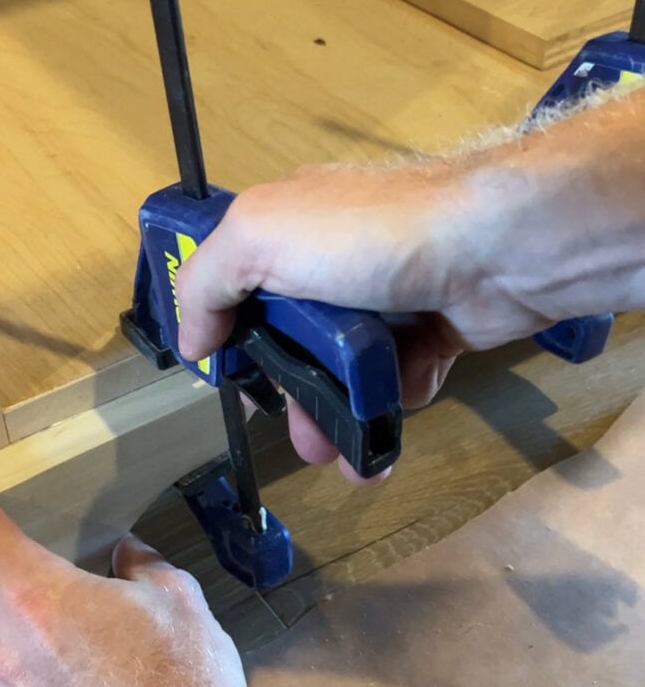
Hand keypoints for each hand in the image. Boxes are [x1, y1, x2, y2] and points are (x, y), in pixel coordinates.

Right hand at [175, 161, 553, 475]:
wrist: (494, 248)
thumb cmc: (366, 238)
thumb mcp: (258, 237)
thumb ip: (207, 283)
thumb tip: (192, 343)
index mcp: (286, 228)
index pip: (238, 285)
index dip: (229, 335)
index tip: (233, 380)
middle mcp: (333, 259)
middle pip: (292, 340)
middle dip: (291, 395)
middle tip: (299, 439)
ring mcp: (386, 295)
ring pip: (347, 368)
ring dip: (341, 416)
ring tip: (346, 458)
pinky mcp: (434, 326)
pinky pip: (400, 373)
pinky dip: (396, 393)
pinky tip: (401, 400)